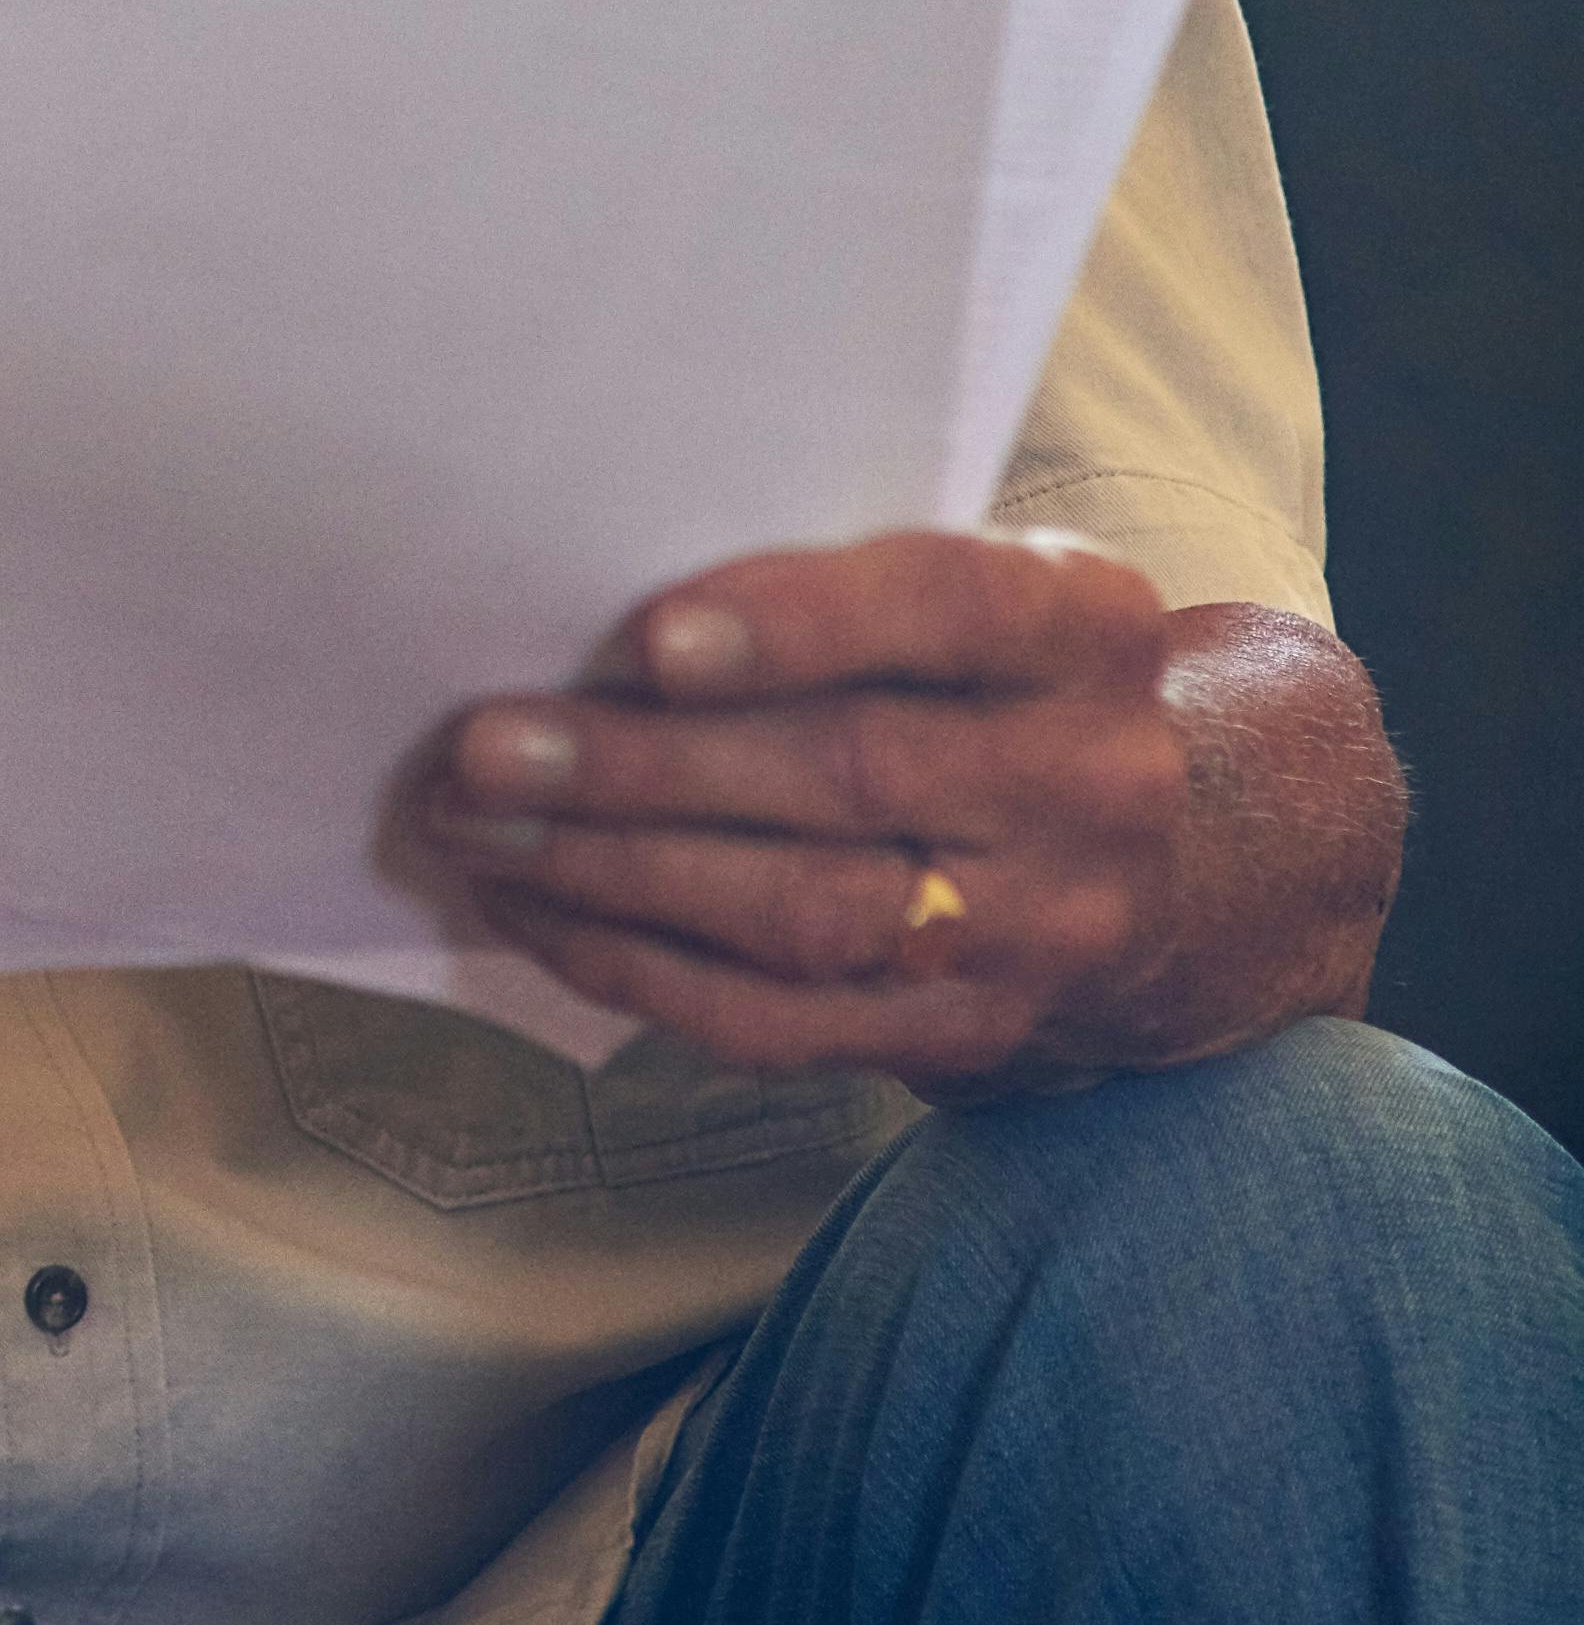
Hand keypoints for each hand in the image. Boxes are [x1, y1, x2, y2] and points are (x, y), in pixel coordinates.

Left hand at [424, 528, 1208, 1092]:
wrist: (1146, 858)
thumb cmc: (980, 681)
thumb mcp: (960, 597)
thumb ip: (831, 590)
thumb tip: (591, 622)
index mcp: (1090, 628)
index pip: (952, 607)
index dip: (801, 624)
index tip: (652, 641)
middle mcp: (1092, 780)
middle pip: (851, 775)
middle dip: (643, 767)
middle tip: (484, 750)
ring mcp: (1042, 927)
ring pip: (806, 913)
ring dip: (615, 874)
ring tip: (478, 830)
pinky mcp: (970, 1034)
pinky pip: (782, 1021)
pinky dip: (639, 968)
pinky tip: (539, 916)